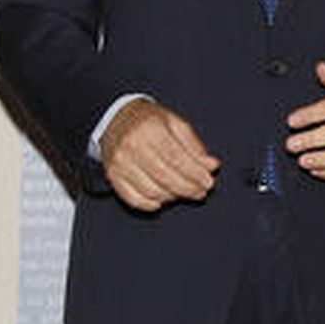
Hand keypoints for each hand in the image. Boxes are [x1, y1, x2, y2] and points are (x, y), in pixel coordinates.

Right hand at [100, 97, 219, 211]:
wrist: (116, 119)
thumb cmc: (149, 121)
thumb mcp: (175, 123)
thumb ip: (194, 145)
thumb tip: (212, 166)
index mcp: (151, 130)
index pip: (177, 158)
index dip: (195, 173)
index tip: (209, 182)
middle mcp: (133, 147)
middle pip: (165, 176)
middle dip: (187, 188)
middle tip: (201, 192)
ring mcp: (120, 163)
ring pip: (150, 190)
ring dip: (172, 197)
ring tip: (185, 193)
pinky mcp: (112, 176)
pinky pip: (132, 198)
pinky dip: (149, 204)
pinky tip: (162, 201)